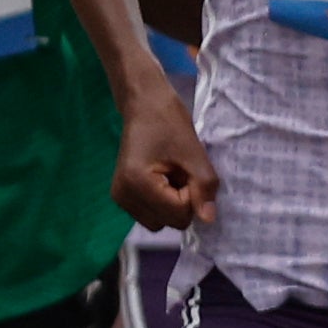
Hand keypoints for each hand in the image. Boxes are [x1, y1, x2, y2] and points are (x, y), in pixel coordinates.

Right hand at [111, 77, 218, 231]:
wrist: (144, 105)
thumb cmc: (169, 122)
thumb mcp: (194, 153)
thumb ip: (204, 187)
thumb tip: (208, 220)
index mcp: (136, 184)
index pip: (178, 215)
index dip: (192, 195)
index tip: (187, 170)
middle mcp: (123, 196)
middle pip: (168, 223)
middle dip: (182, 201)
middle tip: (179, 171)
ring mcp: (120, 198)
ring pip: (160, 222)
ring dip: (173, 203)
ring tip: (171, 174)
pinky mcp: (122, 197)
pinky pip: (151, 214)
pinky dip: (162, 202)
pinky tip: (161, 179)